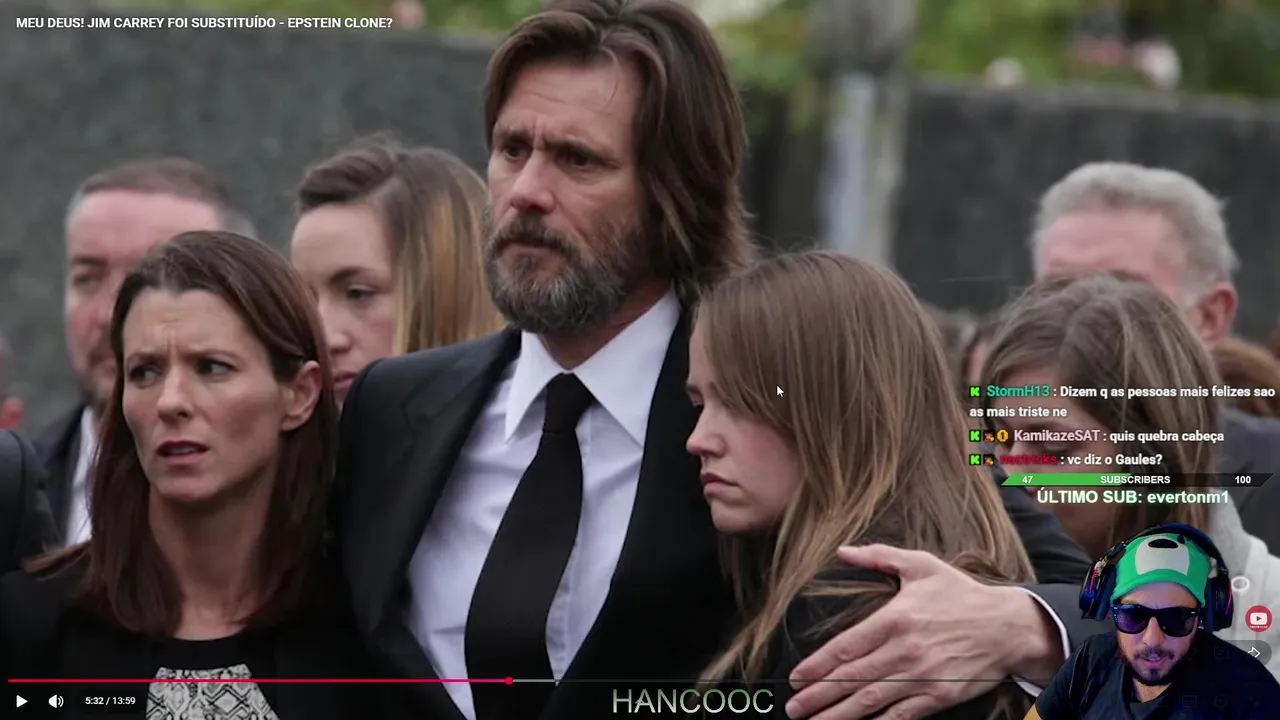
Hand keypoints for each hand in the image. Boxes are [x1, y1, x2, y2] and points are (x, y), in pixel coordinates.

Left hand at [785, 544, 1057, 719]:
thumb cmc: (961, 594)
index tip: (797, 677)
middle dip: (818, 696)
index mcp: (896, 618)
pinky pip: (901, 715)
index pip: (847, 647)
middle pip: (852, 678)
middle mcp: (905, 650)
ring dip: (839, 714)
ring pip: (871, 701)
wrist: (1007, 627)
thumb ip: (879, 557)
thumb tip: (844, 551)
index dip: (818, 665)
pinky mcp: (938, 696)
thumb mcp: (921, 565)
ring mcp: (922, 677)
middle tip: (794, 707)